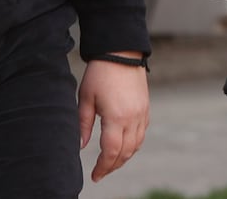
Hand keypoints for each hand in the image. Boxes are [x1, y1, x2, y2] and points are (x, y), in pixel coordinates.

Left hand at [77, 56, 149, 182]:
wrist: (121, 51)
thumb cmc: (100, 73)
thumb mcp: (86, 98)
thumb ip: (83, 124)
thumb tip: (80, 146)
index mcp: (116, 117)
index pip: (111, 152)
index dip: (103, 167)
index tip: (94, 176)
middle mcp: (133, 118)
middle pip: (126, 152)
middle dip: (113, 165)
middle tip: (101, 172)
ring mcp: (142, 113)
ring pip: (136, 145)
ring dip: (125, 157)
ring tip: (111, 162)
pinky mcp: (146, 107)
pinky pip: (142, 133)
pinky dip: (134, 144)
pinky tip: (124, 145)